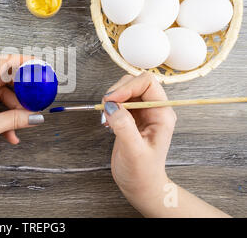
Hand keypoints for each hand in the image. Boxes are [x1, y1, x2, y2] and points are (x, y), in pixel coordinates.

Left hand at [0, 54, 39, 169]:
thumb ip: (14, 119)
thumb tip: (34, 116)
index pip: (3, 62)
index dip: (22, 61)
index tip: (37, 64)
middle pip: (3, 80)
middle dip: (20, 92)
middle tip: (34, 99)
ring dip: (12, 110)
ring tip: (22, 122)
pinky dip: (2, 118)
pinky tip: (11, 133)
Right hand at [102, 73, 176, 208]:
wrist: (140, 186)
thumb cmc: (143, 173)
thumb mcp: (134, 151)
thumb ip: (124, 127)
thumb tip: (112, 106)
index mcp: (162, 115)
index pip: (147, 84)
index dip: (128, 87)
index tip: (112, 99)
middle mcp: (153, 110)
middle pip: (135, 83)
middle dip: (118, 91)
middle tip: (106, 106)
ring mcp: (142, 113)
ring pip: (126, 90)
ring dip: (112, 98)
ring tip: (107, 115)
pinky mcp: (131, 118)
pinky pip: (119, 101)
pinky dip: (110, 106)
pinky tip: (108, 120)